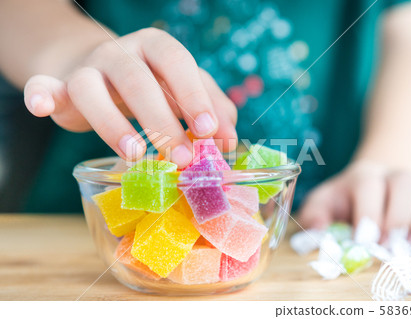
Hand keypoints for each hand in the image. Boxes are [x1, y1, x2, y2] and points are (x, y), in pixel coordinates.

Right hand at [23, 28, 236, 166]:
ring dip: (114, 124)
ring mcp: (88, 68)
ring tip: (136, 155)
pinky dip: (41, 95)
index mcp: (156, 49)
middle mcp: (121, 53)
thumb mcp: (183, 92)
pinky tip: (42, 106)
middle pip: (138, 80)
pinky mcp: (59, 86)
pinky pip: (44, 86)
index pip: (178, 62)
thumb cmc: (152, 87)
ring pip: (93, 88)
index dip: (193, 95)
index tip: (210, 131)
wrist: (100, 74)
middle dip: (162, 121)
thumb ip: (210, 109)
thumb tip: (230, 140)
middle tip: (183, 158)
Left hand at [296, 160, 410, 247]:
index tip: (364, 241)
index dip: (368, 211)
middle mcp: (394, 174)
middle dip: (397, 217)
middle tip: (388, 248)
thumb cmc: (345, 200)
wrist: (373, 186)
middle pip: (404, 183)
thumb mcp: (323, 203)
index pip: (368, 184)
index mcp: (363, 175)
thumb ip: (313, 214)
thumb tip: (317, 229)